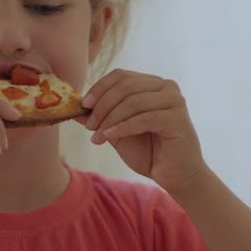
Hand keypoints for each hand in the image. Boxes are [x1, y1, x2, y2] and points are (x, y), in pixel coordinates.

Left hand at [75, 69, 207, 193]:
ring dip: (110, 119)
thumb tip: (73, 108)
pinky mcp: (178, 118)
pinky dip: (122, 127)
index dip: (99, 88)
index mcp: (152, 84)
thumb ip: (99, 118)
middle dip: (102, 106)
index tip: (83, 106)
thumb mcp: (116, 132)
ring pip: (133, 102)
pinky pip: (144, 118)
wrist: (175, 175)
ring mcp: (174, 101)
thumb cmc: (148, 153)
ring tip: (97, 137)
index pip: (120, 75)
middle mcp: (166, 87)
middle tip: (88, 126)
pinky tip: (109, 136)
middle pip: (125, 86)